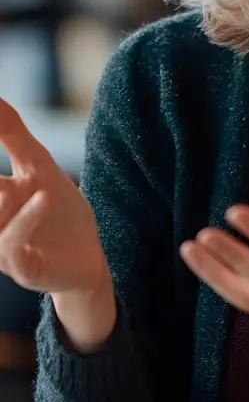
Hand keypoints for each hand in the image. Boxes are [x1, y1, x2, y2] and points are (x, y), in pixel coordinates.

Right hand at [0, 98, 109, 297]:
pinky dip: (25, 219)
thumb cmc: (59, 211)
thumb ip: (11, 133)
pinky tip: (42, 197)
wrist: (88, 256)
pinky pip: (12, 245)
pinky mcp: (23, 268)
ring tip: (13, 187)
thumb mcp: (37, 163)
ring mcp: (2, 249)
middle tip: (3, 183)